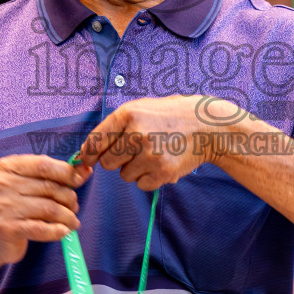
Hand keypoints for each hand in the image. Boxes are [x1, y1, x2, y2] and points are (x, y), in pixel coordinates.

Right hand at [0, 155, 90, 264]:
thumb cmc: (15, 205)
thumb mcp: (29, 184)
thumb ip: (54, 175)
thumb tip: (86, 169)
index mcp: (8, 166)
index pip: (44, 165)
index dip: (67, 172)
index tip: (81, 179)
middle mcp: (2, 184)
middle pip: (49, 187)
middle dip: (69, 197)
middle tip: (74, 206)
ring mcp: (3, 207)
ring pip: (49, 208)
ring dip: (68, 216)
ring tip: (72, 221)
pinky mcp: (7, 229)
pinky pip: (42, 229)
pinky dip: (58, 231)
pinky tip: (64, 231)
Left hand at [76, 95, 246, 190]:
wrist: (207, 126)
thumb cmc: (170, 116)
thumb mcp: (141, 109)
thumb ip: (114, 127)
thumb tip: (86, 152)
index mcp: (128, 114)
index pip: (94, 142)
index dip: (88, 154)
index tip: (88, 160)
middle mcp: (137, 134)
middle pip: (106, 162)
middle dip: (116, 160)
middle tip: (133, 151)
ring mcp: (150, 154)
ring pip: (124, 175)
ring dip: (134, 169)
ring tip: (152, 154)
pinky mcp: (163, 171)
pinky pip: (141, 184)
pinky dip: (149, 178)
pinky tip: (161, 163)